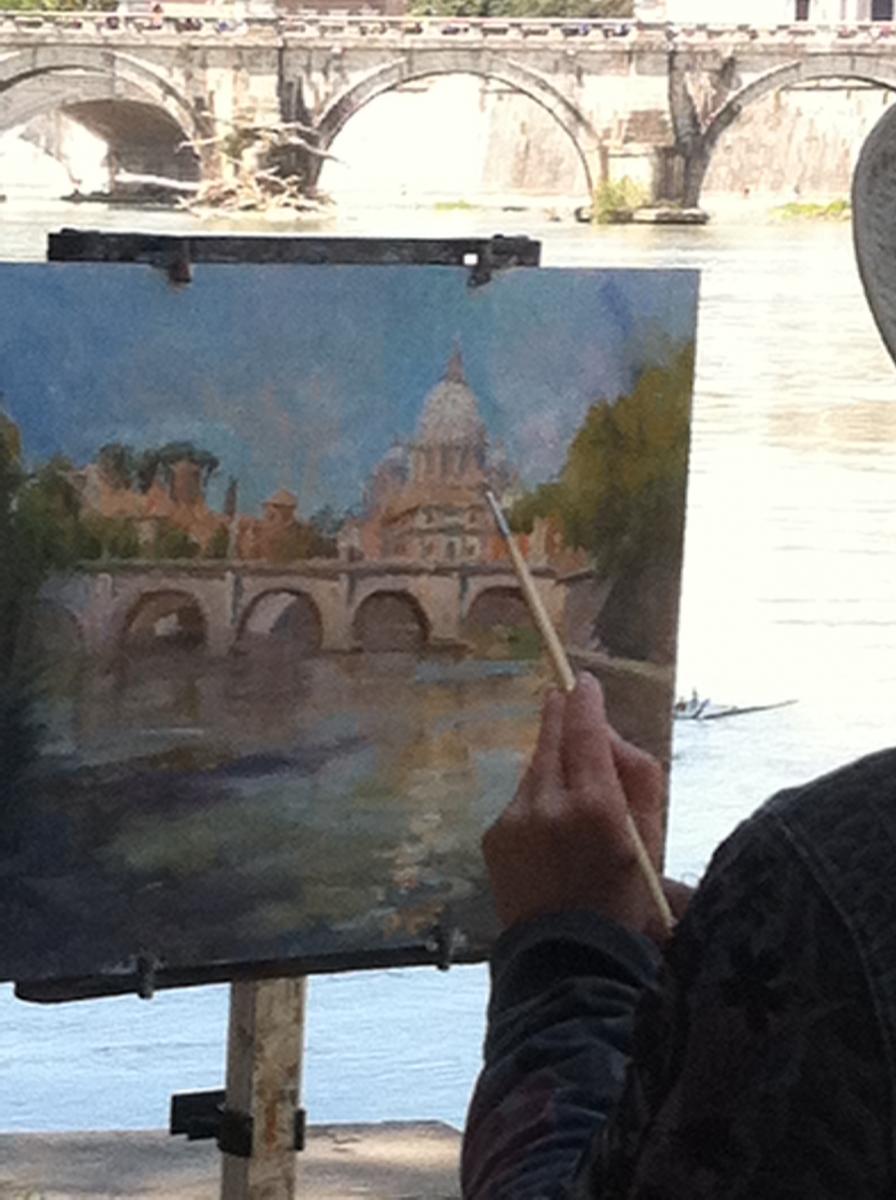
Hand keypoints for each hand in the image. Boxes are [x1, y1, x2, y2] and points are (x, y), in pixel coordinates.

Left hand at [482, 673, 683, 941]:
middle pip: (551, 739)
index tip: (583, 682)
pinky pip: (520, 802)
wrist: (566, 959)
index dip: (585, 703)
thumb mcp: (651, 842)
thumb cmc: (624, 902)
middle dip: (560, 717)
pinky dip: (536, 803)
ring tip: (570, 786)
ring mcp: (516, 820)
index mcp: (597, 807)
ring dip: (551, 764)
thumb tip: (609, 736)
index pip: (586, 733)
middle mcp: (550, 805)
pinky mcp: (495, 834)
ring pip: (535, 770)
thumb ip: (636, 780)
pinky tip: (550, 832)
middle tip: (562, 697)